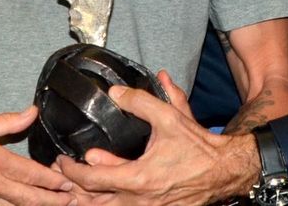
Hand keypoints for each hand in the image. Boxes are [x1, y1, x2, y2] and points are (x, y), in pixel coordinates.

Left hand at [58, 72, 257, 205]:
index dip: (72, 171)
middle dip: (75, 190)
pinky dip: (109, 203)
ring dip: (90, 199)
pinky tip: (102, 195)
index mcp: (139, 179)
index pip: (92, 180)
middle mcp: (140, 201)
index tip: (62, 160)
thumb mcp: (169, 117)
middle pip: (95, 203)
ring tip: (76, 186)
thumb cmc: (198, 147)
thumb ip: (140, 101)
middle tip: (62, 175)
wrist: (225, 170)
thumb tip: (115, 92)